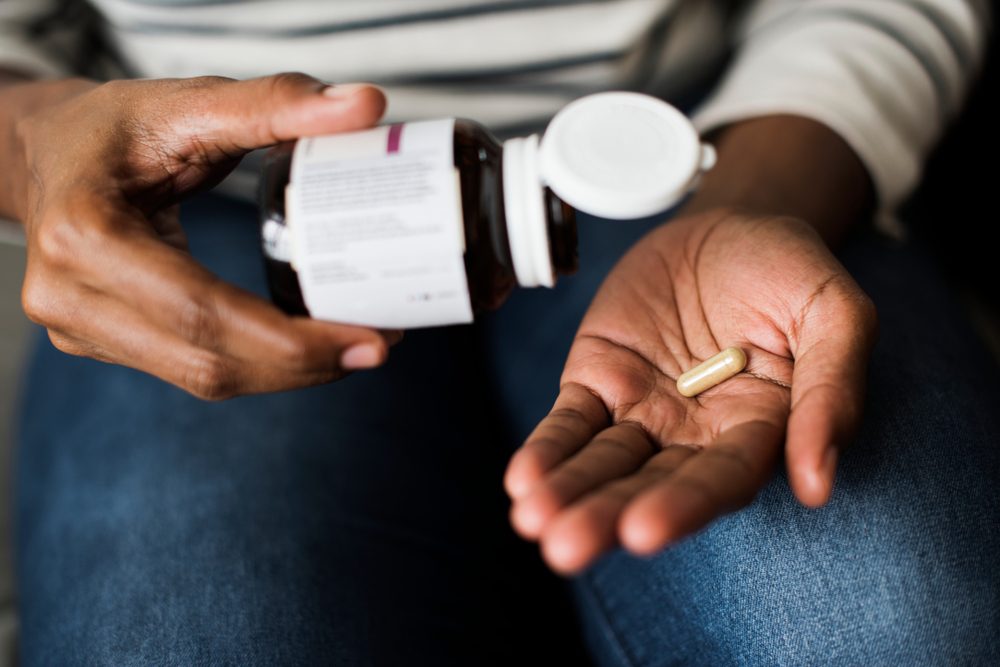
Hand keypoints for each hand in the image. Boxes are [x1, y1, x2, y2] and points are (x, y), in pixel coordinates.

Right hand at [9, 74, 397, 398]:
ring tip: (354, 347)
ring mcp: (80, 327)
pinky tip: (306, 346)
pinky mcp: (102, 341)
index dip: (289, 341)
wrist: (46, 152)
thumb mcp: (188, 102)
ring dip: (287, 373)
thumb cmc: (112, 127)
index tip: (366, 340)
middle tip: (377, 347)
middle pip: (206, 361)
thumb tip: (366, 106)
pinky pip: (191, 368)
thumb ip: (275, 103)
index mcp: (83, 233)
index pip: (201, 310)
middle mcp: (69, 295)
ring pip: (202, 378)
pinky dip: (257, 364)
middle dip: (303, 365)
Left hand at [504, 209, 876, 573]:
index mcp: (760, 428)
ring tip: (532, 521)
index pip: (722, 478)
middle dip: (608, 515)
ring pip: (604, 462)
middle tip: (567, 546)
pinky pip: (570, 421)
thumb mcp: (833, 312)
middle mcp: (697, 434)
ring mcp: (643, 410)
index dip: (685, 504)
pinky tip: (522, 479)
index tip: (645, 530)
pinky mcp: (598, 381)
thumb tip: (817, 484)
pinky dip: (547, 448)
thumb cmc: (785, 270)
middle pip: (652, 484)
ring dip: (568, 493)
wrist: (723, 226)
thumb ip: (831, 389)